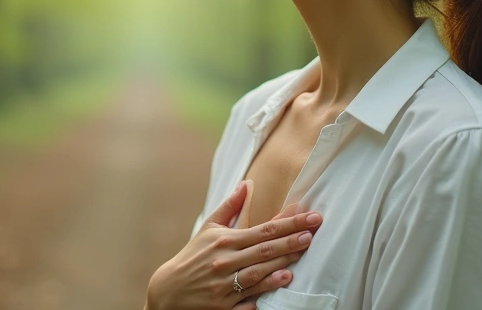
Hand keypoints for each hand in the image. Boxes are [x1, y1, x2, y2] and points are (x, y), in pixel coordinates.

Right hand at [145, 181, 322, 309]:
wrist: (168, 291)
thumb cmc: (192, 257)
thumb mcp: (208, 228)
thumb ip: (230, 207)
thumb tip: (246, 184)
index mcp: (224, 240)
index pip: (263, 229)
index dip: (288, 222)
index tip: (309, 215)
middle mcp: (225, 261)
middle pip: (264, 251)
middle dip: (290, 241)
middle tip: (312, 233)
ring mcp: (225, 285)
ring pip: (258, 273)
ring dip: (281, 264)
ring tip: (301, 255)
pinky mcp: (223, 306)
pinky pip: (247, 299)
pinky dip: (263, 292)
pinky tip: (281, 282)